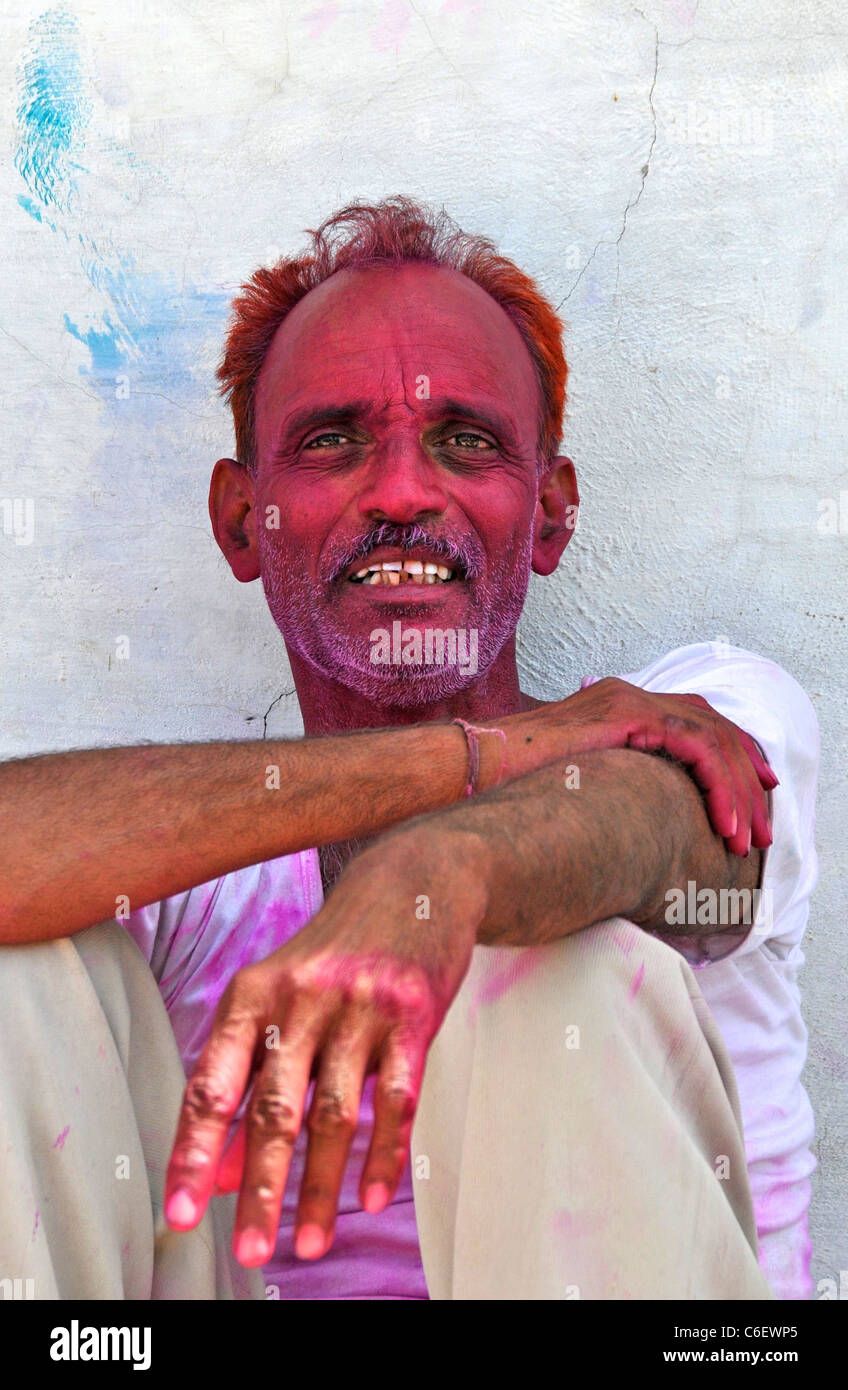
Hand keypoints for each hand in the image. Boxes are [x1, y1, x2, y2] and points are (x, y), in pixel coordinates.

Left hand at [162, 828, 484, 1265]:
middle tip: (250, 1253)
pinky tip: (371, 1199)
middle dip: (260, 1189)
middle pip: (274, 1108)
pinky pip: (398, 1099)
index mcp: (254, 992)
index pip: (213, 1083)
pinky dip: (383, 1155)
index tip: (182, 1213)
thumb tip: (222, 1171)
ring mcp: (361, 1005)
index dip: (195, 1152)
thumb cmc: (336, 951)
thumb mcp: (282, 996)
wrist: (415, 880)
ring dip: (320, 1188)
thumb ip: (250, 1074)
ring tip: (309, 1245)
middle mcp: (303, 997)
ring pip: (335, 1114)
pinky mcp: (414, 1014)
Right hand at [498, 679, 776, 855]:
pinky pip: (697, 746)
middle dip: (748, 776)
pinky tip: (725, 821)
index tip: (755, 796)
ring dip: (739, 790)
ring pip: (713, 737)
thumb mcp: (574, 783)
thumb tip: (630, 821)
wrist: (472, 765)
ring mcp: (629, 700)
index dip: (733, 757)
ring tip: (747, 838)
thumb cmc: (509, 783)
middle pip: (714, 725)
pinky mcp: (628, 715)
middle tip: (763, 826)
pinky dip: (719, 785)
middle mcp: (629, 694)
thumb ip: (609, 785)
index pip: (696, 721)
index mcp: (619, 706)